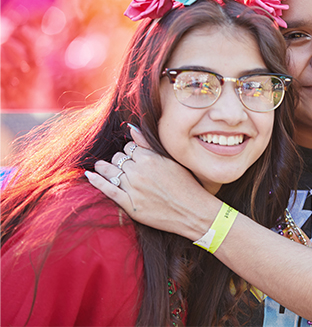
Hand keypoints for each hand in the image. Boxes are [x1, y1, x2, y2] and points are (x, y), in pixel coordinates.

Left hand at [86, 126, 216, 239]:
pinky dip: (97, 181)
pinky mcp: (129, 204)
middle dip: (119, 160)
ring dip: (103, 167)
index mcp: (150, 158)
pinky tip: (90, 175)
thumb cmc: (187, 185)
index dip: (130, 151)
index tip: (133, 156)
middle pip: (118, 158)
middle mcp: (139, 171)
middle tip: (123, 165)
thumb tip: (132, 128)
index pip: (129, 147)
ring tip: (101, 167)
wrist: (193, 212)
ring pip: (110, 171)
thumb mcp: (171, 160)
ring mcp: (133, 188)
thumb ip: (149, 144)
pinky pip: (107, 189)